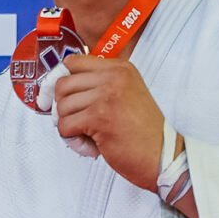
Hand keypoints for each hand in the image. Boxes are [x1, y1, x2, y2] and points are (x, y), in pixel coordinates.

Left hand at [53, 49, 166, 191]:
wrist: (163, 155)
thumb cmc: (142, 132)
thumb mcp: (125, 94)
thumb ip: (99, 85)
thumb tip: (57, 86)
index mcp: (120, 68)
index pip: (73, 62)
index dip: (59, 80)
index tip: (54, 97)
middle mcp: (114, 77)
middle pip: (62, 84)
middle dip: (61, 108)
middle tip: (76, 123)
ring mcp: (107, 95)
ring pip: (61, 107)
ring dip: (68, 126)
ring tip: (88, 137)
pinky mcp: (99, 117)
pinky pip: (64, 126)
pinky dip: (72, 139)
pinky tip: (90, 145)